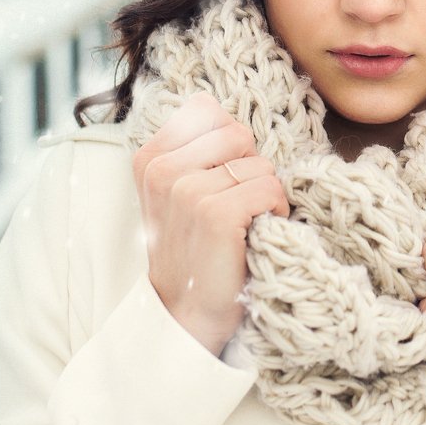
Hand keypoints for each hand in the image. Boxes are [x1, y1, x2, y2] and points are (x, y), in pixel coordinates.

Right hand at [131, 91, 287, 356]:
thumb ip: (196, 150)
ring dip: (265, 195)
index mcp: (149, 157)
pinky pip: (270, 188)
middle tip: (236, 207)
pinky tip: (256, 234)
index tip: (219, 183)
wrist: (185, 313)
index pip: (208, 111)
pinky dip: (276, 211)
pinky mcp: (216, 213)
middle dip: (250, 168)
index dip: (230, 147)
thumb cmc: (193, 250)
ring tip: (243, 225)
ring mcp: (187, 190)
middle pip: (238, 134)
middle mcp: (162, 168)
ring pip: (260, 165)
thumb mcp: (177, 193)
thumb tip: (227, 114)